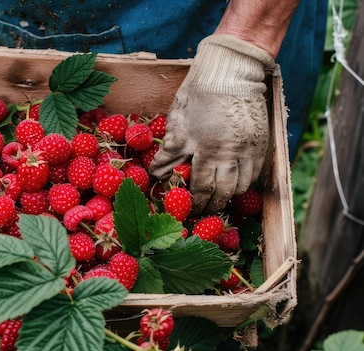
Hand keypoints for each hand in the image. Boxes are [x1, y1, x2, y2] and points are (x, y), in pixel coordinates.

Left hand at [149, 34, 273, 213]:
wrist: (232, 69)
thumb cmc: (198, 94)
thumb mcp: (177, 122)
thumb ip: (170, 152)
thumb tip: (158, 175)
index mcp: (210, 150)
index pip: (203, 189)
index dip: (195, 203)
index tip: (189, 210)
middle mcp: (234, 154)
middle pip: (225, 193)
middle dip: (212, 205)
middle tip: (202, 210)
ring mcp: (252, 149)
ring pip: (244, 186)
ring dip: (230, 194)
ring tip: (218, 196)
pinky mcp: (263, 142)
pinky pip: (256, 172)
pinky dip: (245, 181)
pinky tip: (233, 179)